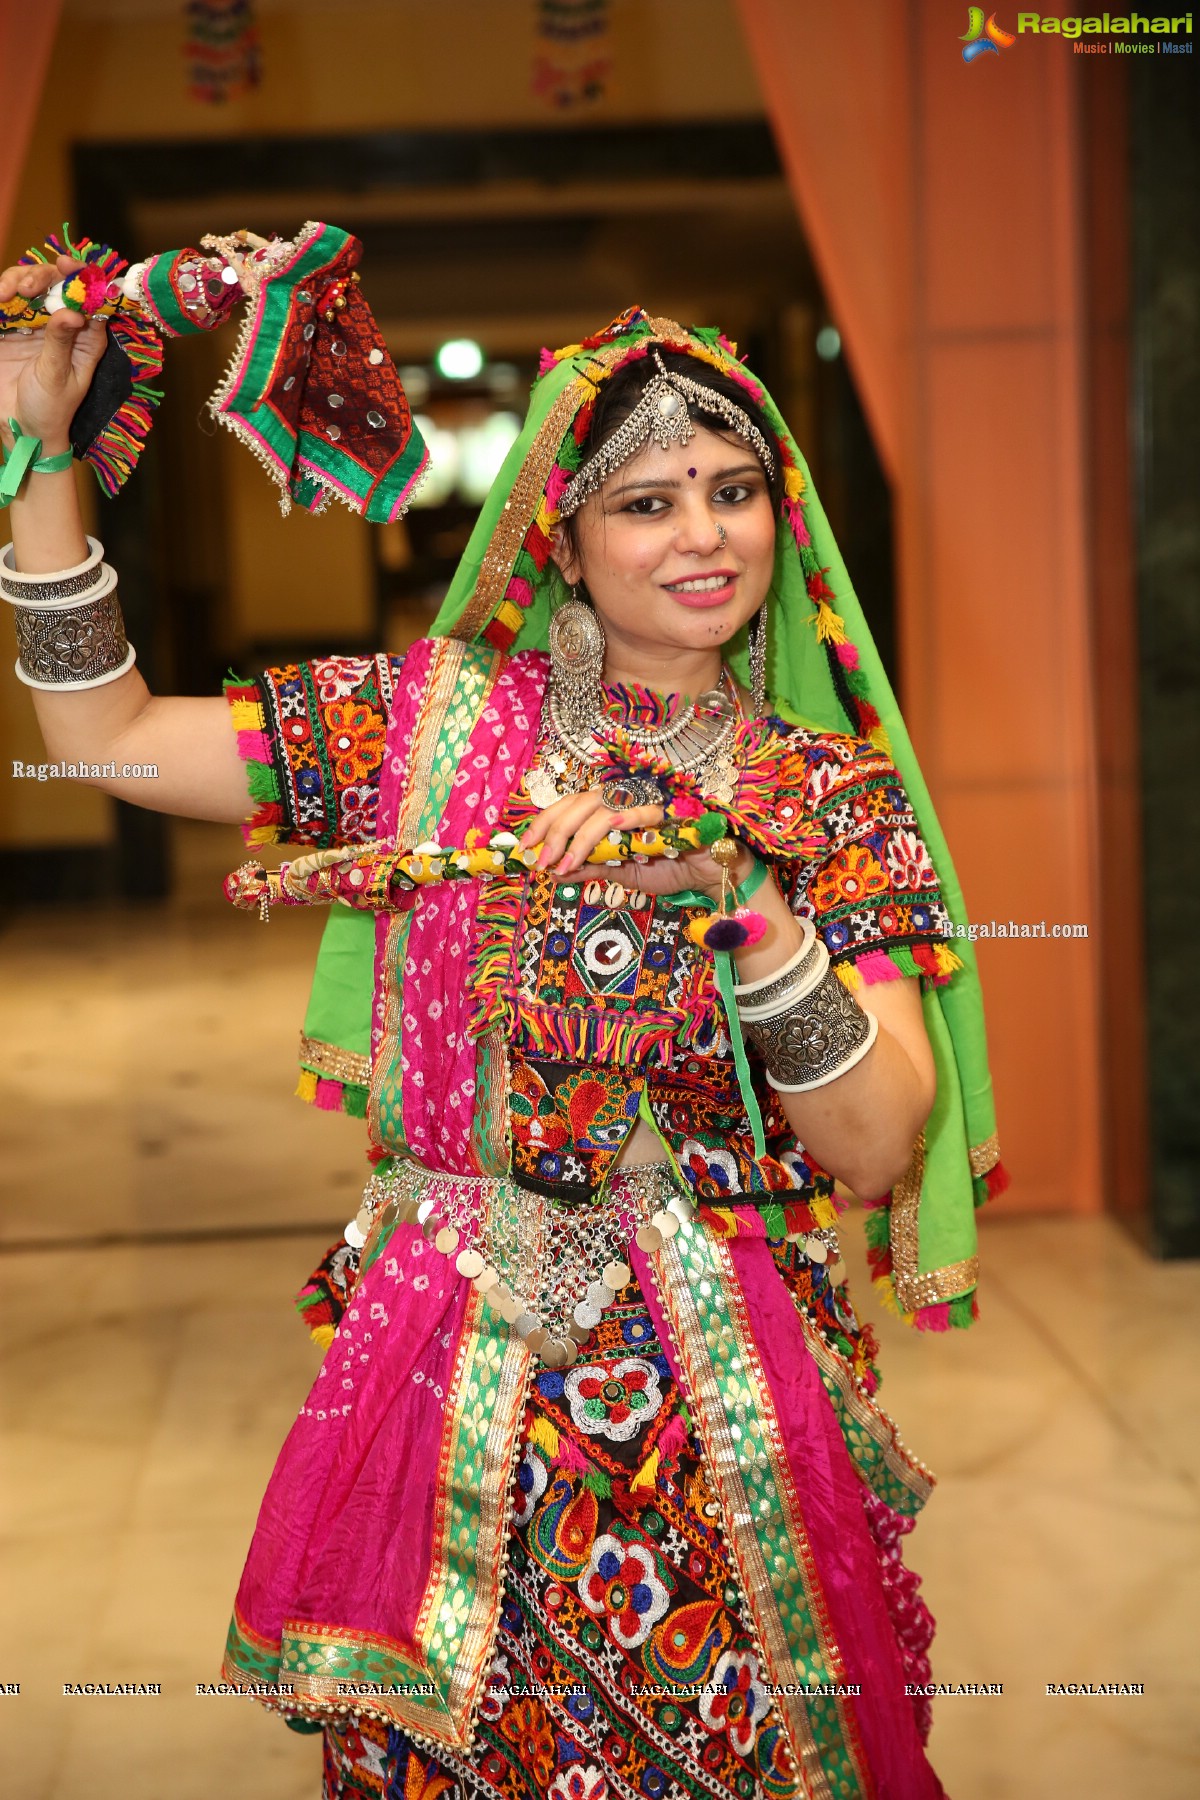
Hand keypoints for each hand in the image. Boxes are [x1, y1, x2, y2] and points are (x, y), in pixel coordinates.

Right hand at [0, 255, 107, 452]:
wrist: (21, 427)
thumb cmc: (50, 408)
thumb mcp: (57, 376)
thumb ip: (61, 343)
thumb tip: (72, 312)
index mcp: (85, 336)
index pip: (88, 296)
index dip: (81, 275)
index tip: (66, 265)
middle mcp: (61, 323)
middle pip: (54, 283)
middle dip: (40, 276)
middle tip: (26, 287)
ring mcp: (34, 323)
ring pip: (27, 286)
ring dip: (15, 281)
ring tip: (4, 295)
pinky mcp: (9, 326)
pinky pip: (5, 302)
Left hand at [518, 790, 755, 900]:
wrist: (712, 876)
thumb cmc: (670, 867)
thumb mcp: (621, 873)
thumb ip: (590, 868)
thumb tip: (552, 872)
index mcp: (611, 807)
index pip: (570, 805)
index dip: (544, 822)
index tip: (524, 848)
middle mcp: (626, 797)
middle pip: (580, 803)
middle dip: (555, 833)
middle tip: (541, 862)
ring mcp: (649, 799)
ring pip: (605, 807)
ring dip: (581, 837)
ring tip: (565, 863)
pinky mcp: (675, 808)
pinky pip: (648, 809)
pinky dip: (629, 817)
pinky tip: (612, 830)